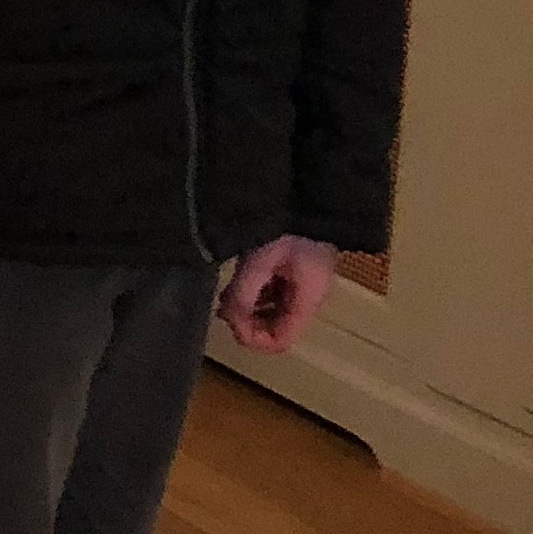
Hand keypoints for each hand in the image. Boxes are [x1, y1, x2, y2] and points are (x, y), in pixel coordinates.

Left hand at [218, 234, 339, 354]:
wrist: (309, 192)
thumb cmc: (287, 225)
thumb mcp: (260, 260)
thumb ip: (243, 293)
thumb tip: (227, 318)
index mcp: (308, 298)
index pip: (281, 341)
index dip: (252, 338)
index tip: (227, 319)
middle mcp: (309, 297)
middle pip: (277, 329)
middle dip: (248, 323)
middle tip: (223, 305)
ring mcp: (303, 284)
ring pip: (274, 312)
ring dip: (250, 309)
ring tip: (228, 291)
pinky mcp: (296, 271)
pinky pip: (275, 294)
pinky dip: (256, 294)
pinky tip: (239, 281)